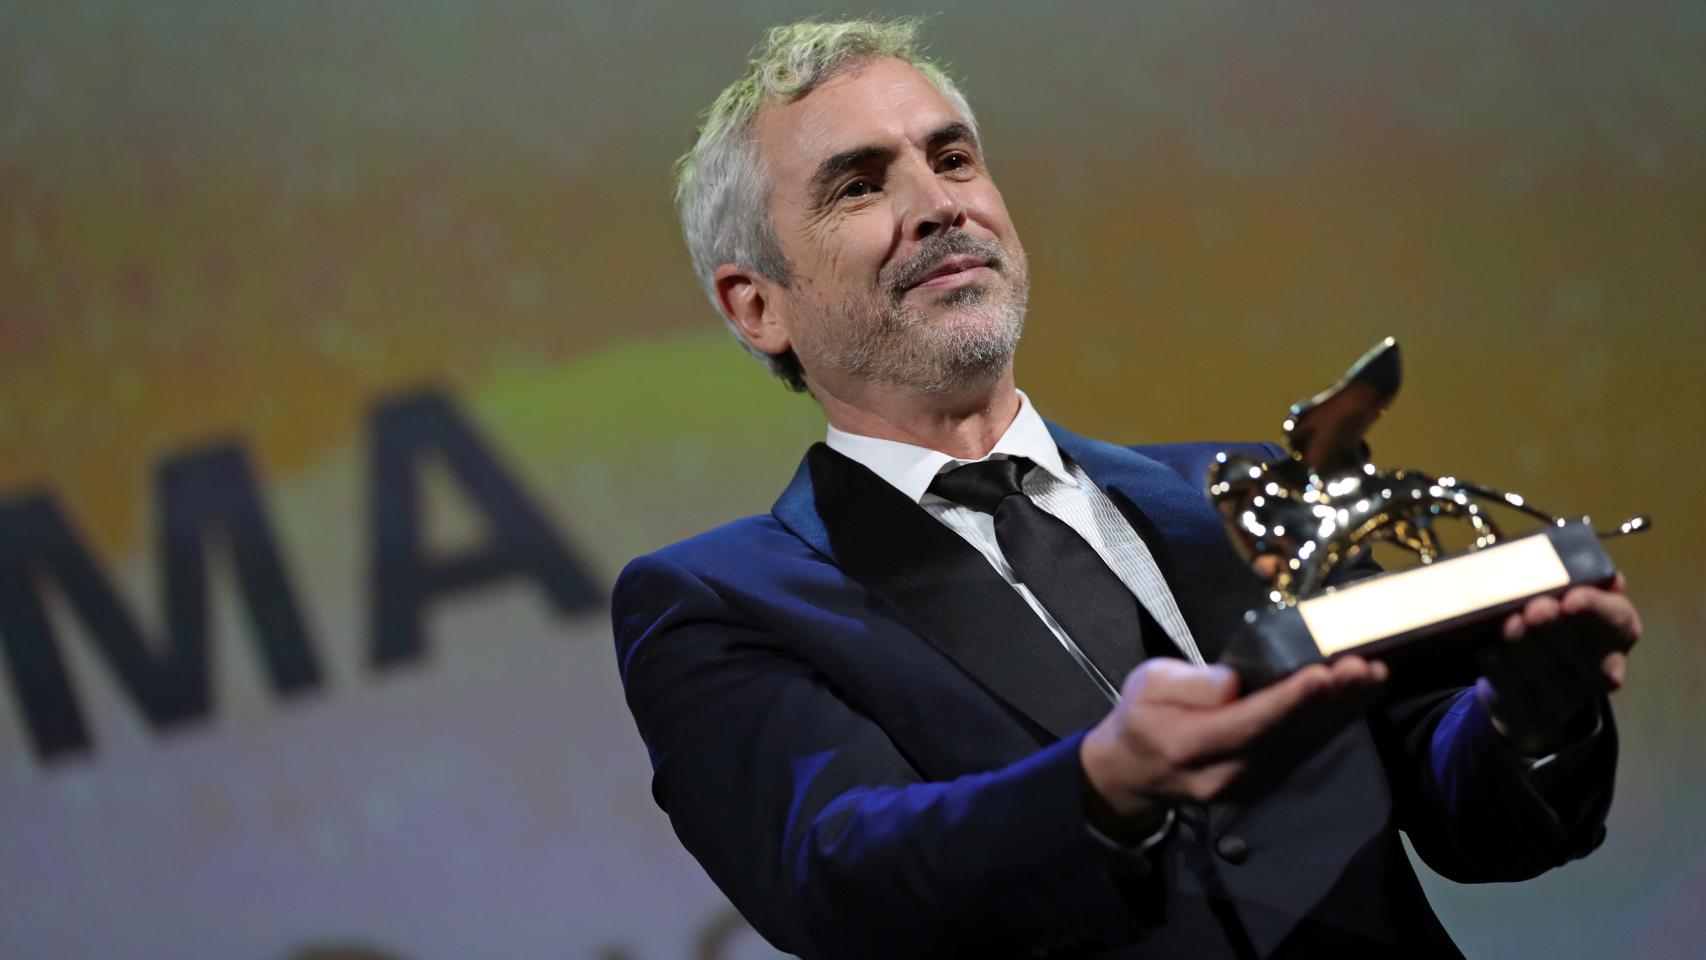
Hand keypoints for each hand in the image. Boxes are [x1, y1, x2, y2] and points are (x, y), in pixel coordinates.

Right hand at [1079, 655, 1386, 839]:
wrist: (1136, 772)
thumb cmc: (1143, 717)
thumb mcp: (1147, 686)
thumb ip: (1189, 685)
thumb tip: (1231, 683)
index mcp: (1192, 745)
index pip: (1250, 723)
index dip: (1290, 701)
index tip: (1322, 675)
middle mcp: (1229, 774)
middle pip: (1288, 735)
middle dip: (1331, 702)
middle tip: (1363, 667)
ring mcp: (1254, 783)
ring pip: (1306, 744)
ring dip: (1343, 711)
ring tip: (1372, 675)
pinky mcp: (1270, 780)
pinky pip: (1307, 749)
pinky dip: (1335, 722)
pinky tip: (1357, 696)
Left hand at [1478, 575, 1641, 756]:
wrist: (1531, 681)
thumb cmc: (1550, 625)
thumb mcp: (1566, 597)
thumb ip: (1580, 581)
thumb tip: (1610, 577)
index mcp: (1616, 635)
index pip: (1619, 622)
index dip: (1597, 611)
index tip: (1571, 598)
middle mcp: (1602, 671)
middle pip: (1586, 653)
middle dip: (1557, 628)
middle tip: (1535, 608)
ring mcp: (1567, 697)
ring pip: (1550, 675)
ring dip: (1527, 647)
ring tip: (1508, 625)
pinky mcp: (1531, 710)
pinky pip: (1516, 691)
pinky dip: (1501, 669)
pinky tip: (1488, 649)